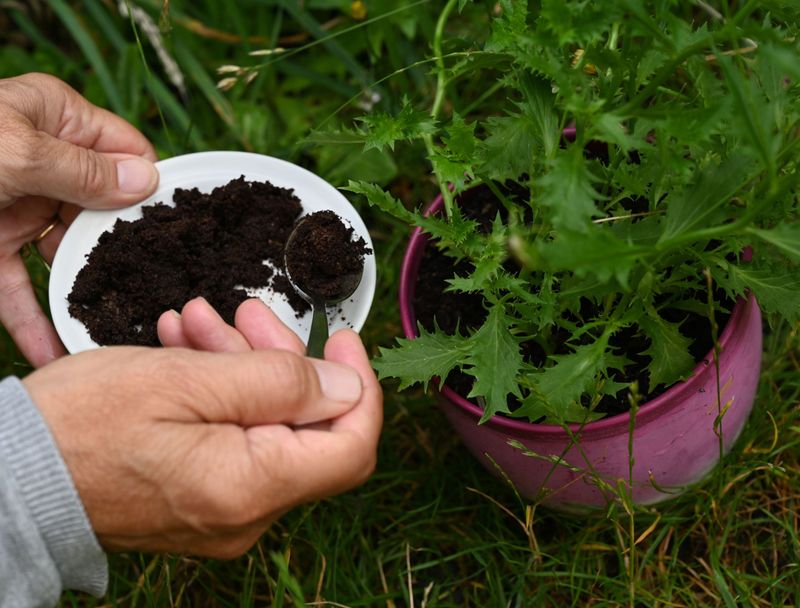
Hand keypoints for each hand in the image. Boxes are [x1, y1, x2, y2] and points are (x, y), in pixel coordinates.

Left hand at [0, 73, 157, 367]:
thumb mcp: (13, 151)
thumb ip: (82, 170)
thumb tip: (148, 181)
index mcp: (56, 120)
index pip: (126, 151)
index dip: (150, 186)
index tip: (176, 229)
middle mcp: (44, 163)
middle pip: (104, 209)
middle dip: (123, 250)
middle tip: (156, 289)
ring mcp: (18, 208)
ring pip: (67, 254)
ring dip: (86, 290)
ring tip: (117, 325)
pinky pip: (22, 290)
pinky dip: (36, 322)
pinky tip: (56, 354)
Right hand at [22, 299, 381, 556]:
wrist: (11, 475)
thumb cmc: (81, 424)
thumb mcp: (186, 380)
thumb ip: (279, 384)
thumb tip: (348, 387)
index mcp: (251, 487)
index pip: (351, 446)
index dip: (359, 385)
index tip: (343, 337)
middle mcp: (246, 513)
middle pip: (306, 429)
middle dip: (282, 359)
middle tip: (246, 312)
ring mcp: (224, 512)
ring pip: (267, 427)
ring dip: (244, 367)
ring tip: (200, 322)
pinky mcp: (201, 500)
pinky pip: (235, 441)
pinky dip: (222, 393)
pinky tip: (190, 351)